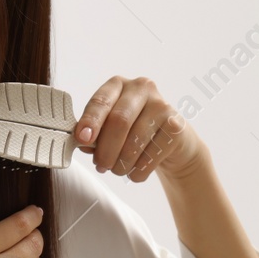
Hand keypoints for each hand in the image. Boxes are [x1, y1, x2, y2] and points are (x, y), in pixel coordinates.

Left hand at [74, 75, 203, 181]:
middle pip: (119, 121)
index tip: (82, 139)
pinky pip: (151, 154)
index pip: (101, 101)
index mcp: (118, 85)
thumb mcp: (108, 127)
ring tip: (116, 170)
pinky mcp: (176, 126)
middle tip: (100, 166)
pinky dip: (138, 170)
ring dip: (121, 163)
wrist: (170, 141)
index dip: (90, 121)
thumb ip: (93, 133)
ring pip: (135, 140)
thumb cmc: (131, 131)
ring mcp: (162, 105)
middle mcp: (141, 88)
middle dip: (106, 149)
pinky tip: (134, 173)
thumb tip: (82, 143)